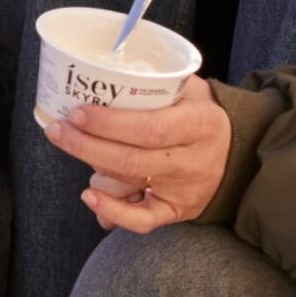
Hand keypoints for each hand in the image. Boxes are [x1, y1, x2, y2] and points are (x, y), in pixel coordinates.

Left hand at [43, 75, 233, 233]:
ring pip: (131, 185)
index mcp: (200, 123)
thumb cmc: (200, 113)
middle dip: (87, 145)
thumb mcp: (189, 89)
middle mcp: (194, 161)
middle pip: (133, 160)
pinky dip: (112, 212)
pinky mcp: (176, 212)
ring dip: (94, 168)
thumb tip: (101, 75)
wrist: (237, 153)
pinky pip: (142, 221)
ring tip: (74, 145)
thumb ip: (154, 83)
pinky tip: (89, 197)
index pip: (150, 128)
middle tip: (58, 130)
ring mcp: (185, 190)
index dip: (110, 123)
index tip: (78, 112)